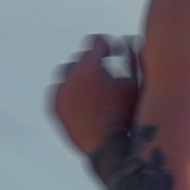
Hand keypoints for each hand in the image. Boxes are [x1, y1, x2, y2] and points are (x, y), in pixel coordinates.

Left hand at [50, 34, 141, 155]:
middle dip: (93, 65)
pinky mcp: (54, 107)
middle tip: (106, 75)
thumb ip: (133, 58)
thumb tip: (131, 40)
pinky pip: (59, 92)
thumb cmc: (128, 115)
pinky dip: (69, 93)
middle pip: (80, 59)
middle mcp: (70, 76)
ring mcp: (60, 92)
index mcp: (90, 66)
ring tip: (93, 89)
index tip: (115, 53)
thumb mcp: (135, 84)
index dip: (108, 46)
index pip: (96, 42)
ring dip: (78, 78)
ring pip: (66, 75)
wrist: (110, 149)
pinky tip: (82, 100)